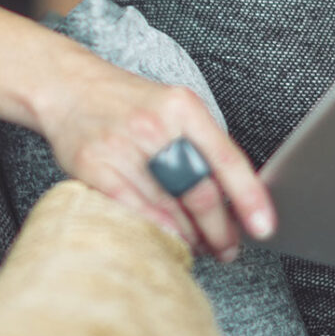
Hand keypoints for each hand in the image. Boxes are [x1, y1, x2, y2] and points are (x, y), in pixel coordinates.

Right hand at [40, 61, 274, 261]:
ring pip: (168, 208)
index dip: (249, 197)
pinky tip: (167, 240)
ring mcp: (122, 146)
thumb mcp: (175, 108)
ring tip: (200, 246)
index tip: (265, 227)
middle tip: (229, 248)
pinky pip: (131, 212)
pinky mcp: (92, 167)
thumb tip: (235, 197)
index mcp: (184, 107)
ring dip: (190, 237)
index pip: (226, 158)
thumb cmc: (132, 104)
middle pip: (199, 190)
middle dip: (220, 229)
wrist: (69, 87)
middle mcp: (155, 125)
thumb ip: (202, 146)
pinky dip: (155, 231)